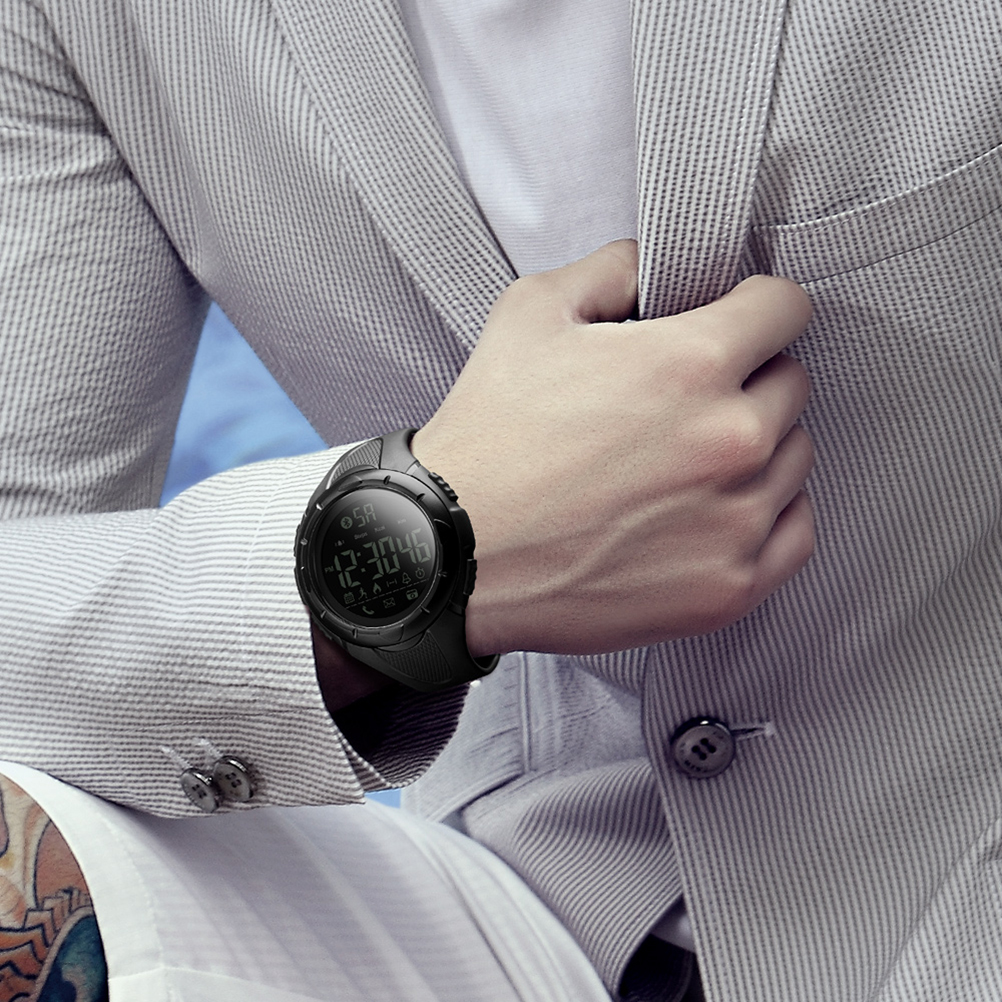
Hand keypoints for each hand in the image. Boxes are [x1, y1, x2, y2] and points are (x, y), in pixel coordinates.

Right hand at [411, 240, 814, 656]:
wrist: (454, 555)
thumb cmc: (489, 441)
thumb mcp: (530, 314)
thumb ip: (613, 270)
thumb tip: (658, 264)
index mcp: (691, 364)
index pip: (786, 308)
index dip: (756, 308)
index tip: (737, 325)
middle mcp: (729, 441)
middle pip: (792, 385)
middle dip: (748, 381)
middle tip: (687, 402)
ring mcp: (735, 521)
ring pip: (795, 459)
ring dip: (756, 452)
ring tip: (686, 464)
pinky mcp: (728, 587)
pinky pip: (794, 533)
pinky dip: (765, 517)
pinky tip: (712, 512)